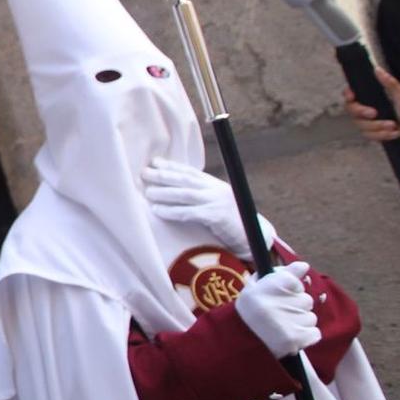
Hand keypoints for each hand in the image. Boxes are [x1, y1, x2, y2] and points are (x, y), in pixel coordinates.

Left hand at [142, 159, 271, 253]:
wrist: (255, 238)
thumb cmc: (232, 222)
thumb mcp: (217, 204)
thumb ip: (201, 196)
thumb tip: (175, 191)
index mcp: (215, 185)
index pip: (191, 171)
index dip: (172, 166)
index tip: (154, 162)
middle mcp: (216, 190)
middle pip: (185, 180)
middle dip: (164, 176)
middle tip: (144, 173)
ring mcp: (217, 202)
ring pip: (185, 194)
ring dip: (164, 193)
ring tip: (148, 193)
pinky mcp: (217, 217)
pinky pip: (190, 213)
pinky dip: (172, 211)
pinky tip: (158, 211)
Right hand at [233, 262, 318, 358]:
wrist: (239, 340)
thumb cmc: (250, 310)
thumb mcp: (256, 286)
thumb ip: (281, 274)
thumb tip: (304, 266)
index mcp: (271, 285)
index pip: (296, 281)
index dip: (290, 288)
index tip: (279, 295)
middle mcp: (281, 302)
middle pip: (306, 299)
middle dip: (296, 306)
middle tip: (278, 313)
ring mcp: (291, 321)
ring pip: (311, 317)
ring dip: (300, 322)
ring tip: (282, 327)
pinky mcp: (297, 338)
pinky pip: (315, 333)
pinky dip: (305, 336)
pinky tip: (289, 336)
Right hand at [343, 68, 399, 147]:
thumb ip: (390, 84)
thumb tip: (377, 69)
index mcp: (375, 98)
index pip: (353, 95)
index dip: (348, 96)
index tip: (351, 96)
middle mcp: (370, 109)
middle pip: (352, 111)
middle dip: (362, 113)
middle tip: (374, 113)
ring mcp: (372, 123)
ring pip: (361, 126)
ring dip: (378, 127)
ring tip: (393, 126)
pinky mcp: (376, 134)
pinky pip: (370, 136)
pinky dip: (383, 135)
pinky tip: (394, 134)